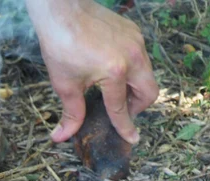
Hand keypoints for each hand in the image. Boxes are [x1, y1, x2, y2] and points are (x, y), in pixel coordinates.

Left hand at [26, 0, 158, 143]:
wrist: (62, 11)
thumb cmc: (61, 45)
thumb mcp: (65, 85)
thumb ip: (70, 113)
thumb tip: (61, 136)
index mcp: (116, 72)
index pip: (121, 108)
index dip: (124, 127)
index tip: (131, 139)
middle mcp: (133, 56)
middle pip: (149, 91)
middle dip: (137, 107)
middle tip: (121, 112)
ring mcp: (136, 42)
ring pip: (147, 74)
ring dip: (134, 88)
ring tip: (114, 93)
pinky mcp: (133, 32)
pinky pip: (140, 58)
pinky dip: (131, 70)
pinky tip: (110, 71)